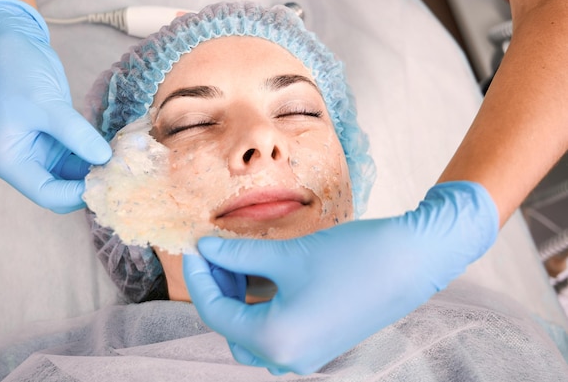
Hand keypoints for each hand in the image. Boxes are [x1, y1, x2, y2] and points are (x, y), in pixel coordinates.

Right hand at [0, 0, 110, 212]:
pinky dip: (98, 155)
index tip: (109, 182)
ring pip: (76, 176)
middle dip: (91, 185)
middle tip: (124, 174)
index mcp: (9, 161)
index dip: (78, 194)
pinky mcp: (57, 141)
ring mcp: (41, 152)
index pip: (47, 194)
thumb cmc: (17, 71)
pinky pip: (81, 157)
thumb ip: (76, 134)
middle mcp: (24, 163)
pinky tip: (119, 149)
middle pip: (62, 190)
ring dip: (99, 170)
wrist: (13, 43)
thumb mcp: (47, 104)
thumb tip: (106, 159)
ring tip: (126, 161)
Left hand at [183, 181, 497, 373]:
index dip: (200, 276)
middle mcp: (288, 359)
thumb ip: (238, 255)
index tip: (194, 248)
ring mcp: (307, 356)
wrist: (413, 261)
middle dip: (219, 288)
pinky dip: (263, 306)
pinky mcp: (321, 344)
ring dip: (240, 299)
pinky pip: (277, 332)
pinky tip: (266, 275)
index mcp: (275, 340)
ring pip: (253, 333)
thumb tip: (205, 249)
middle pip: (232, 326)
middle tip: (218, 252)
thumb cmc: (353, 257)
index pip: (215, 312)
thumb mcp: (287, 254)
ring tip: (242, 261)